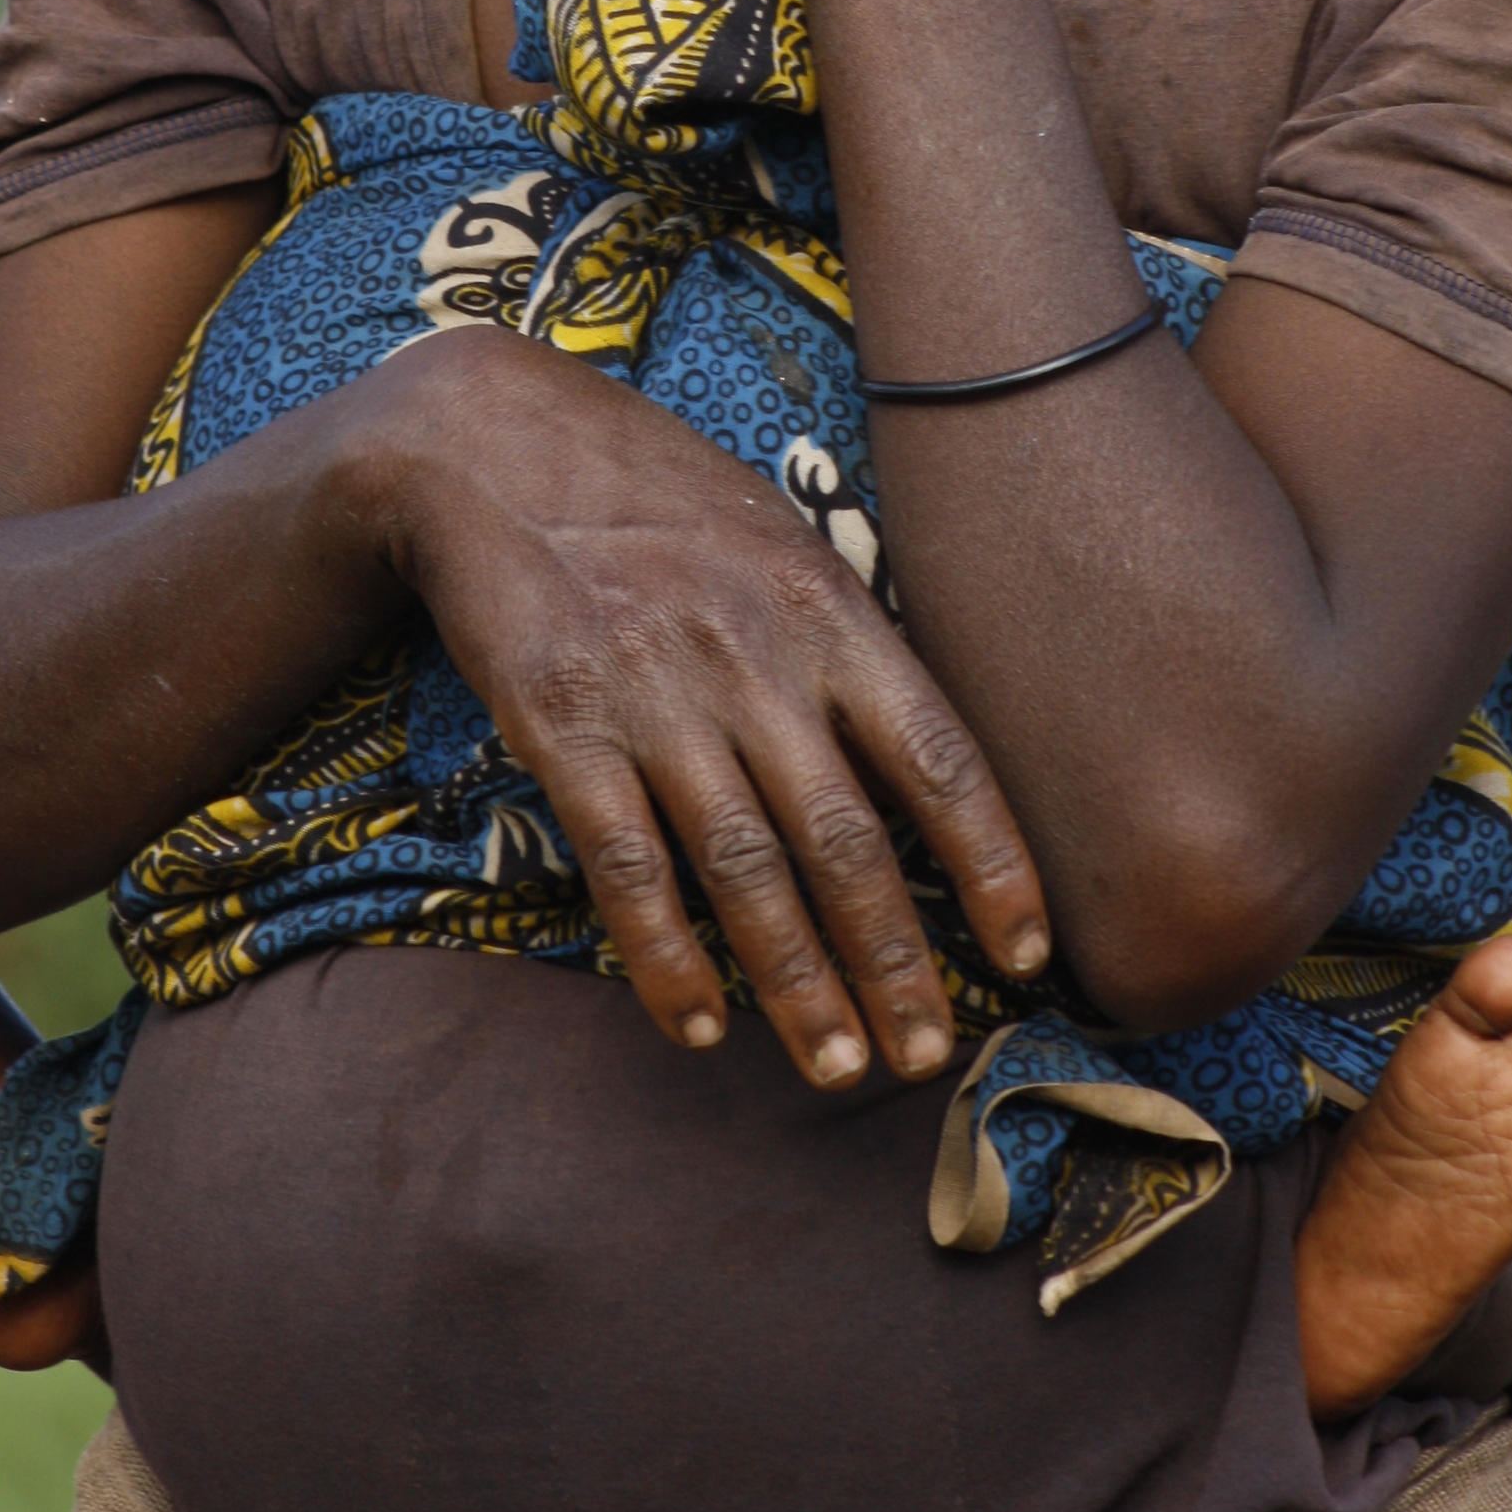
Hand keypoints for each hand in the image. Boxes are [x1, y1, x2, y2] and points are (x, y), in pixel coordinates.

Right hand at [373, 326, 1050, 1085]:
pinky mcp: (562, 726)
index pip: (939, 760)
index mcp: (828, 609)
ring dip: (800, 983)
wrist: (486, 442)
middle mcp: (755, 658)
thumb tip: (914, 766)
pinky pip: (627, 864)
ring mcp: (657, 695)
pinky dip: (666, 956)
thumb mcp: (776, 538)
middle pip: (848, 839)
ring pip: (747, 869)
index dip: (992, 868)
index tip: (1025, 958)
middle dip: (897, 962)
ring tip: (839, 1069)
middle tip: (927, 1055)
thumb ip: (845, 645)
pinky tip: (701, 1025)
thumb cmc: (653, 496)